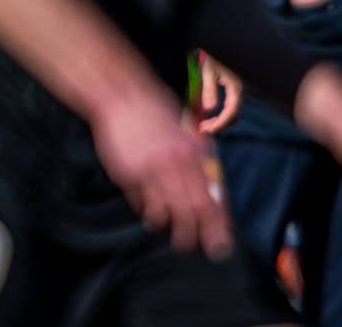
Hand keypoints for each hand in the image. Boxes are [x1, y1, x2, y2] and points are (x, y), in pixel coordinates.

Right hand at [90, 86, 232, 258]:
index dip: (216, 228)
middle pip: (187, 215)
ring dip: (163, 224)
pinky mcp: (126, 175)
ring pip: (161, 214)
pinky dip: (143, 208)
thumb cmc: (155, 110)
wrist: (121, 96)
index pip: (210, 202)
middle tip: (188, 245)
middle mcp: (173, 166)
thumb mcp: (187, 130)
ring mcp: (148, 172)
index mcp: (193, 155)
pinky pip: (138, 202)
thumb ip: (199, 158)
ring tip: (163, 225)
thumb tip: (211, 187)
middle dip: (190, 237)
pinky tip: (144, 204)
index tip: (220, 245)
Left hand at [195, 53, 242, 134]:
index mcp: (235, 87)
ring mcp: (236, 89)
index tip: (206, 129)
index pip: (231, 112)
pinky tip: (206, 112)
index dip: (219, 123)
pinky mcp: (231, 87)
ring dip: (218, 119)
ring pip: (231, 111)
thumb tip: (209, 109)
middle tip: (202, 128)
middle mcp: (238, 90)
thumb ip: (209, 89)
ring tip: (202, 122)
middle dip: (218, 124)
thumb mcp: (207, 71)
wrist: (217, 41)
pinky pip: (228, 105)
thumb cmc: (211, 54)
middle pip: (233, 115)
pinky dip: (219, 112)